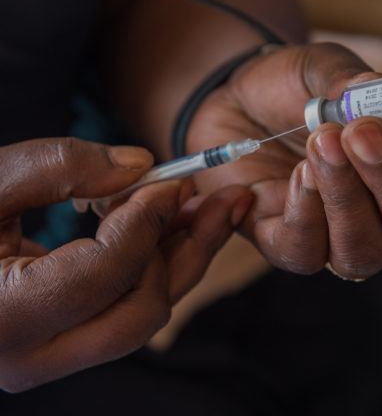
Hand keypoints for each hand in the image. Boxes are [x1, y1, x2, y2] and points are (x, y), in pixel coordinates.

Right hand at [0, 138, 251, 391]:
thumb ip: (59, 166)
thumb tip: (141, 165)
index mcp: (4, 317)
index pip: (106, 271)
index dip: (147, 219)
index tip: (170, 180)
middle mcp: (36, 355)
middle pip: (145, 308)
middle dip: (189, 248)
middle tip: (221, 199)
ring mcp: (55, 355)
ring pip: (147, 311)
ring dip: (185, 256)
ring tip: (213, 209)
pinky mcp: (70, 339)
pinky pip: (132, 304)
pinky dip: (160, 264)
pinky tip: (176, 226)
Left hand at [187, 43, 381, 279]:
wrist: (233, 101)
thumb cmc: (285, 89)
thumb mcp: (317, 71)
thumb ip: (346, 80)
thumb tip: (373, 90)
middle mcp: (375, 211)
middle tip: (359, 135)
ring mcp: (330, 235)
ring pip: (362, 251)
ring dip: (346, 199)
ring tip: (320, 144)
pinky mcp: (283, 243)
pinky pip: (305, 253)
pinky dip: (305, 216)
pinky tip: (297, 175)